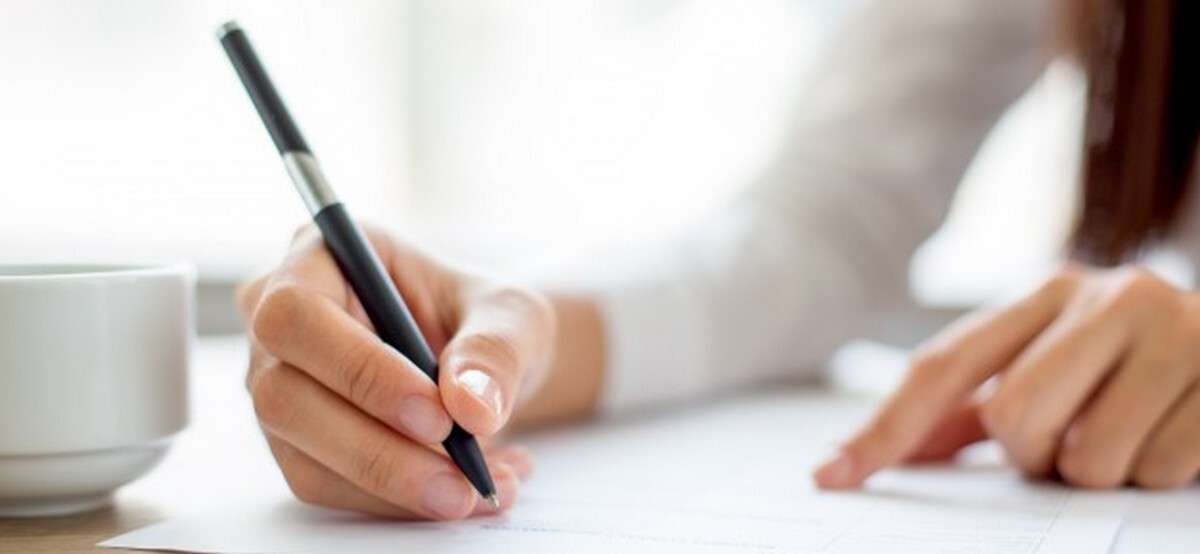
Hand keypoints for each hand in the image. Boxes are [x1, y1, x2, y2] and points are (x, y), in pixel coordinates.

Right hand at [237, 224, 554, 518]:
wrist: (486, 368)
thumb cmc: (485, 320)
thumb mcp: (512, 315)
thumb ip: (495, 349)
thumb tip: (472, 406)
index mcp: (320, 256)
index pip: (298, 313)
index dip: (359, 369)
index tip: (436, 415)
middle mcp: (279, 322)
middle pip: (285, 395)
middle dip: (377, 448)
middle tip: (459, 477)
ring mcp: (278, 386)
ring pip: (303, 456)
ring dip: (394, 487)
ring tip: (475, 490)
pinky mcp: (296, 444)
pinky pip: (327, 488)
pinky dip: (397, 503)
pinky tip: (460, 494)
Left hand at [816, 264, 1199, 489]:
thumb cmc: (1134, 365)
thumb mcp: (1054, 366)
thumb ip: (969, 409)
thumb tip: (874, 453)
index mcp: (1046, 292)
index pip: (942, 366)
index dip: (886, 426)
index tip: (834, 474)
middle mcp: (1106, 294)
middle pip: (1013, 418)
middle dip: (1035, 454)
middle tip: (1071, 439)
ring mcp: (1173, 328)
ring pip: (1086, 458)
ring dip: (1099, 469)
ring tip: (1130, 430)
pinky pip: (1158, 468)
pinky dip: (1158, 472)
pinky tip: (1175, 431)